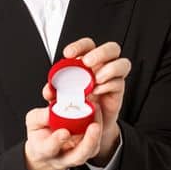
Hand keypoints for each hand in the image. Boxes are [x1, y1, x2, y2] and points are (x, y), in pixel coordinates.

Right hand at [23, 103, 102, 169]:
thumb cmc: (39, 133)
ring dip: (97, 135)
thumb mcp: (33, 122)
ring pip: (90, 151)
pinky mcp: (88, 150)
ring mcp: (77, 155)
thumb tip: (53, 107)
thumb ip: (40, 116)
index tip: (64, 132)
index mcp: (43, 150)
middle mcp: (62, 157)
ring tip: (98, 116)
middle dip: (87, 143)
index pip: (49, 149)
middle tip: (94, 126)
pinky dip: (99, 127)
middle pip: (77, 157)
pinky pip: (97, 142)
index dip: (56, 141)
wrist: (47, 145)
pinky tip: (98, 113)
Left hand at [49, 37, 130, 164]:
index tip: (68, 54)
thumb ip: (54, 91)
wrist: (87, 124)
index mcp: (87, 62)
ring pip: (122, 63)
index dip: (80, 46)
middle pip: (112, 49)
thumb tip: (48, 90)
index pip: (88, 45)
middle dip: (100, 53)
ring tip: (96, 79)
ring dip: (110, 69)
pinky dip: (108, 85)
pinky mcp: (118, 90)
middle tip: (88, 63)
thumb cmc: (74, 105)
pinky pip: (119, 83)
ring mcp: (113, 78)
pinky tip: (98, 91)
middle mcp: (103, 66)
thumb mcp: (60, 97)